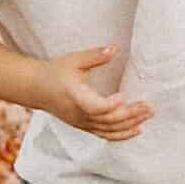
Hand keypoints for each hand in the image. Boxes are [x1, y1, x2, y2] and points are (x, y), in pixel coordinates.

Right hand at [30, 45, 151, 140]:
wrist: (35, 89)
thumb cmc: (54, 71)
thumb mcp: (73, 60)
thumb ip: (94, 56)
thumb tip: (115, 48)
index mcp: (74, 96)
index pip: (95, 107)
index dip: (111, 105)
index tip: (124, 95)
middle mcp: (78, 114)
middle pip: (107, 120)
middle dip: (130, 115)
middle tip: (149, 107)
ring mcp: (81, 123)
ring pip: (108, 130)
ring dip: (130, 125)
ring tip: (147, 116)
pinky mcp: (84, 126)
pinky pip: (105, 135)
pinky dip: (122, 134)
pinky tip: (138, 130)